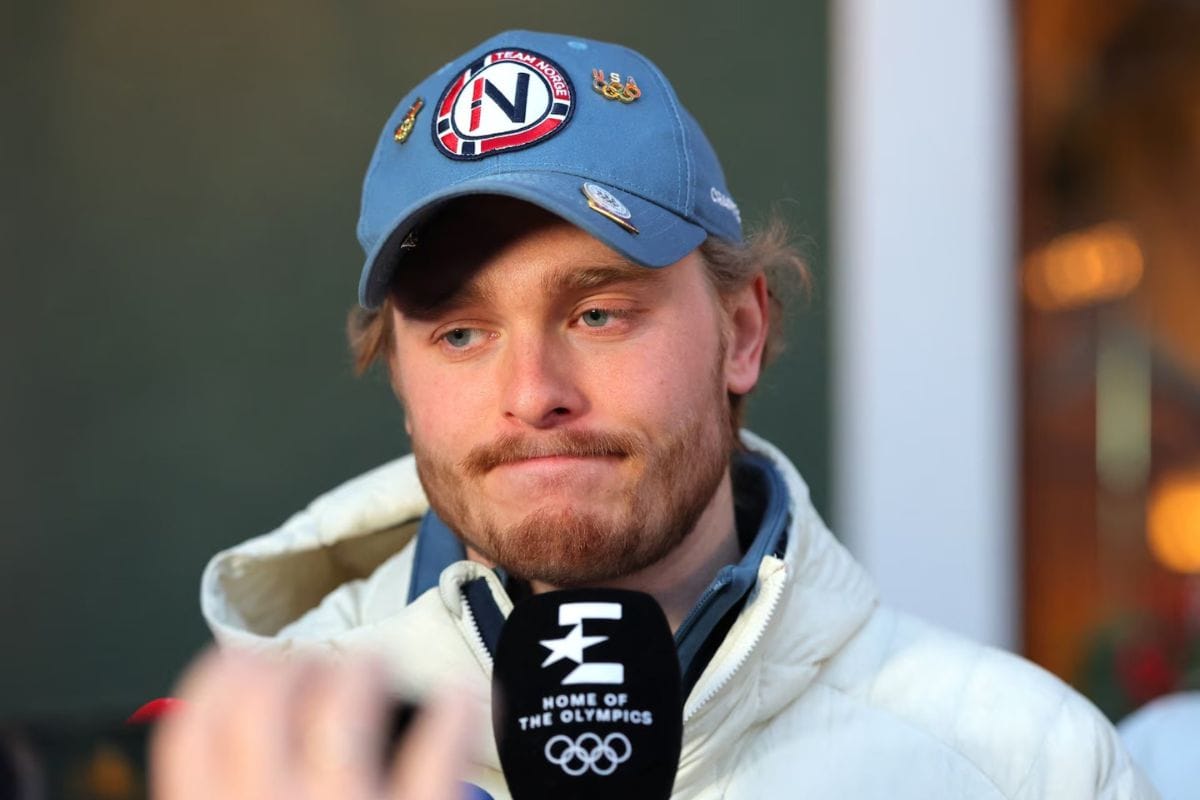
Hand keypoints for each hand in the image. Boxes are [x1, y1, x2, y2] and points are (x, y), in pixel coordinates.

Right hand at [151, 649, 477, 799]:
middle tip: (313, 667)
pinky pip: (437, 745)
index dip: (215, 679)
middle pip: (263, 695)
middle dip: (288, 665)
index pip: (193, 726)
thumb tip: (229, 738)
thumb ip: (226, 792)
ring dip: (361, 670)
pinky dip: (452, 709)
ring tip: (373, 671)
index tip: (240, 661)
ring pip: (344, 700)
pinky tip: (458, 700)